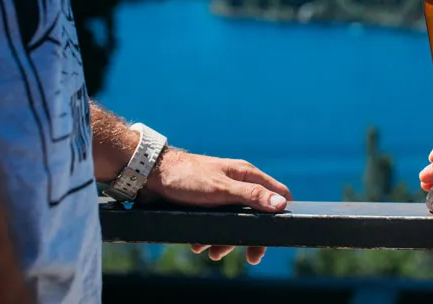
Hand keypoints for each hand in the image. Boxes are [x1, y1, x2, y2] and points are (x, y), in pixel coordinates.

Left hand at [140, 148, 291, 264]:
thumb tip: (281, 204)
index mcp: (247, 175)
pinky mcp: (207, 205)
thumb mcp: (221, 189)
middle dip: (252, 236)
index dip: (282, 212)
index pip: (278, 192)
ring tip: (212, 252)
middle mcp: (238, 184)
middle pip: (257, 214)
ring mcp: (222, 195)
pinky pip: (216, 225)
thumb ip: (251, 196)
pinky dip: (209, 237)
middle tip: (253, 257)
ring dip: (226, 241)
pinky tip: (198, 244)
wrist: (150, 177)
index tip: (280, 233)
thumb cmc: (188, 177)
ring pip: (235, 223)